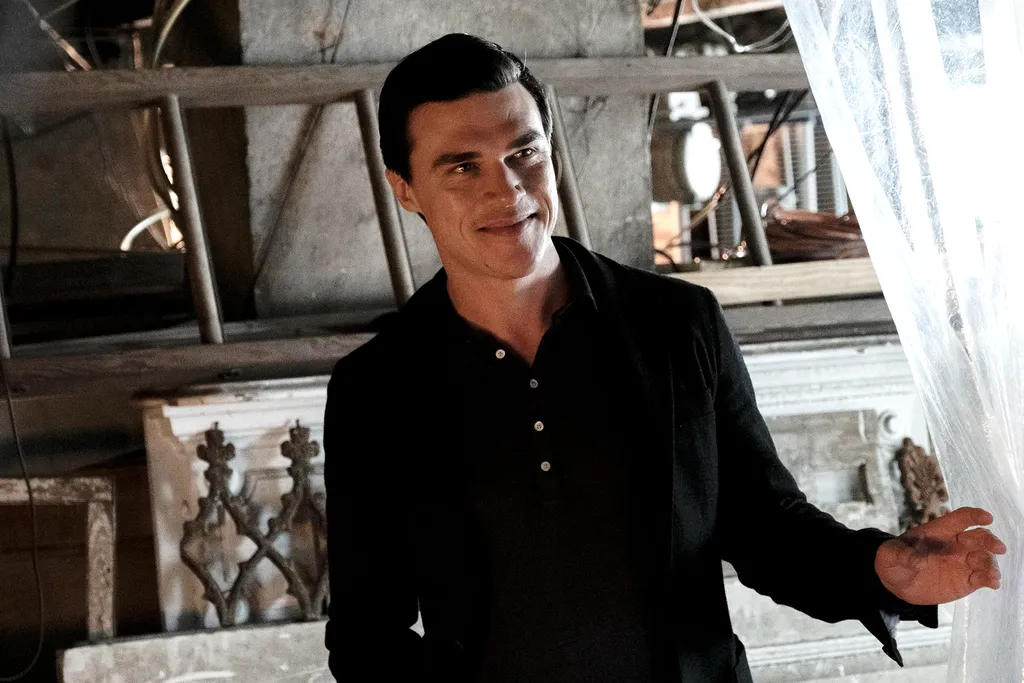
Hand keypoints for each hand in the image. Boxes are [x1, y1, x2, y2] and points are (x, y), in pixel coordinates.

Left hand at [875, 507, 1006, 605]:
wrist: (896, 583)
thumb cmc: (893, 561)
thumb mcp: (889, 555)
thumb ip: (900, 554)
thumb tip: (916, 559)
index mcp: (938, 531)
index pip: (959, 518)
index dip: (974, 516)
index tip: (987, 518)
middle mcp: (955, 545)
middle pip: (978, 537)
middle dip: (989, 540)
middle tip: (998, 548)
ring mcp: (962, 562)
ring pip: (984, 558)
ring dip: (991, 563)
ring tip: (991, 574)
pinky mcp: (966, 580)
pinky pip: (983, 577)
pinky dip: (990, 579)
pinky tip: (992, 583)